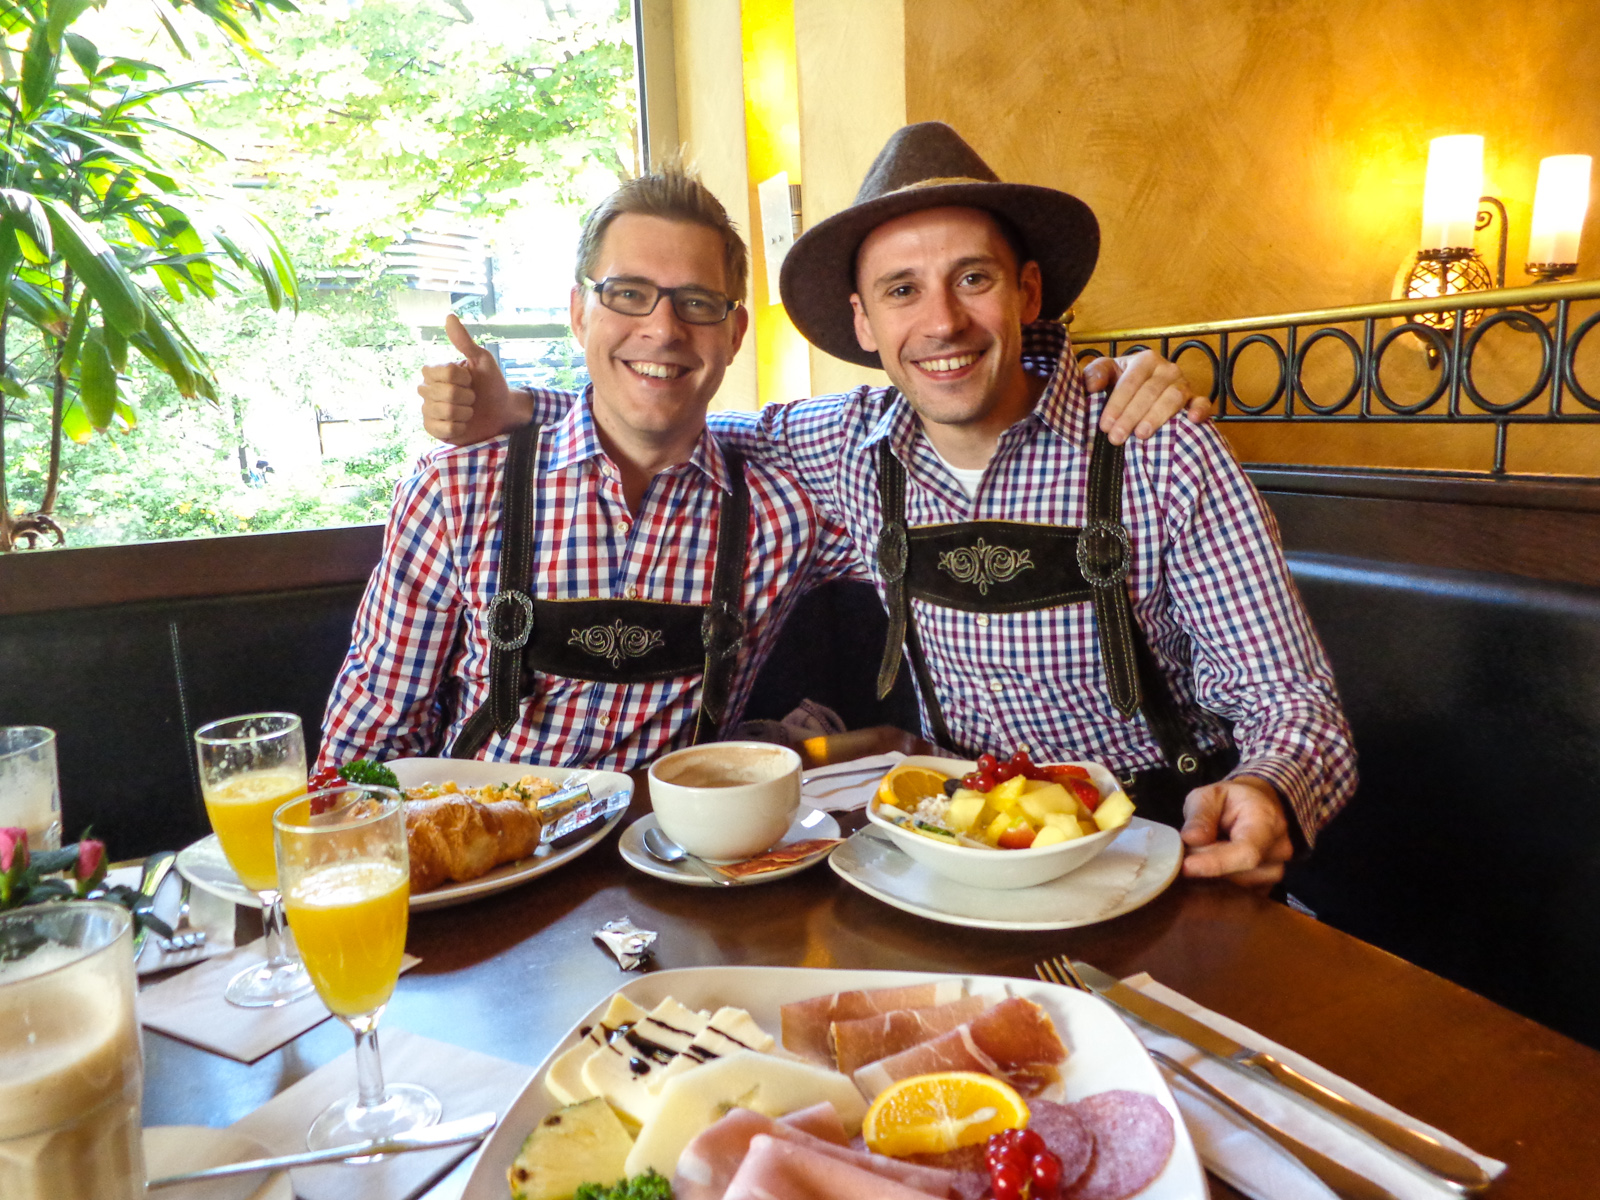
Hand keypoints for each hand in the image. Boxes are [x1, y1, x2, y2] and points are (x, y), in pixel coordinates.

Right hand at [417, 314, 530, 444]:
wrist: (501, 412)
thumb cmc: (491, 384)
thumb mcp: (482, 360)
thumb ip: (464, 342)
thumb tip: (449, 316)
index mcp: (435, 372)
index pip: (443, 372)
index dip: (462, 378)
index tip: (470, 380)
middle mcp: (427, 389)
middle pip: (444, 393)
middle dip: (467, 396)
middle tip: (472, 398)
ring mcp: (428, 410)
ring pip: (444, 411)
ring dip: (465, 413)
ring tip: (469, 411)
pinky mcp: (433, 429)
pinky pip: (442, 429)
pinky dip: (458, 427)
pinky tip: (462, 424)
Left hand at [1084, 350, 1212, 445]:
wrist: (1141, 390)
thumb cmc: (1121, 381)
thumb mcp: (1106, 373)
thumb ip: (1096, 373)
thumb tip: (1092, 385)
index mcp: (1145, 360)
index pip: (1130, 382)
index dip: (1116, 404)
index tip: (1105, 425)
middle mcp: (1167, 369)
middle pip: (1150, 392)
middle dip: (1131, 415)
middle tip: (1116, 437)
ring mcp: (1183, 384)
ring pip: (1173, 398)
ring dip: (1156, 417)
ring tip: (1140, 435)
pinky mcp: (1195, 399)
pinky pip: (1202, 402)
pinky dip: (1199, 410)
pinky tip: (1191, 420)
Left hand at [1178, 776, 1291, 886]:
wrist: (1257, 807)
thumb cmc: (1230, 800)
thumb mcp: (1209, 795)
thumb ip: (1200, 815)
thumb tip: (1191, 839)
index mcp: (1268, 822)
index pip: (1247, 852)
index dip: (1216, 863)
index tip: (1185, 866)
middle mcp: (1279, 850)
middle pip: (1241, 874)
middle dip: (1205, 868)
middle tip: (1179, 857)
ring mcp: (1275, 872)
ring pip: (1239, 889)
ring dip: (1210, 879)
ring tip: (1194, 860)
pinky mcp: (1266, 887)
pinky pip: (1240, 897)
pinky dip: (1217, 889)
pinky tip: (1203, 875)